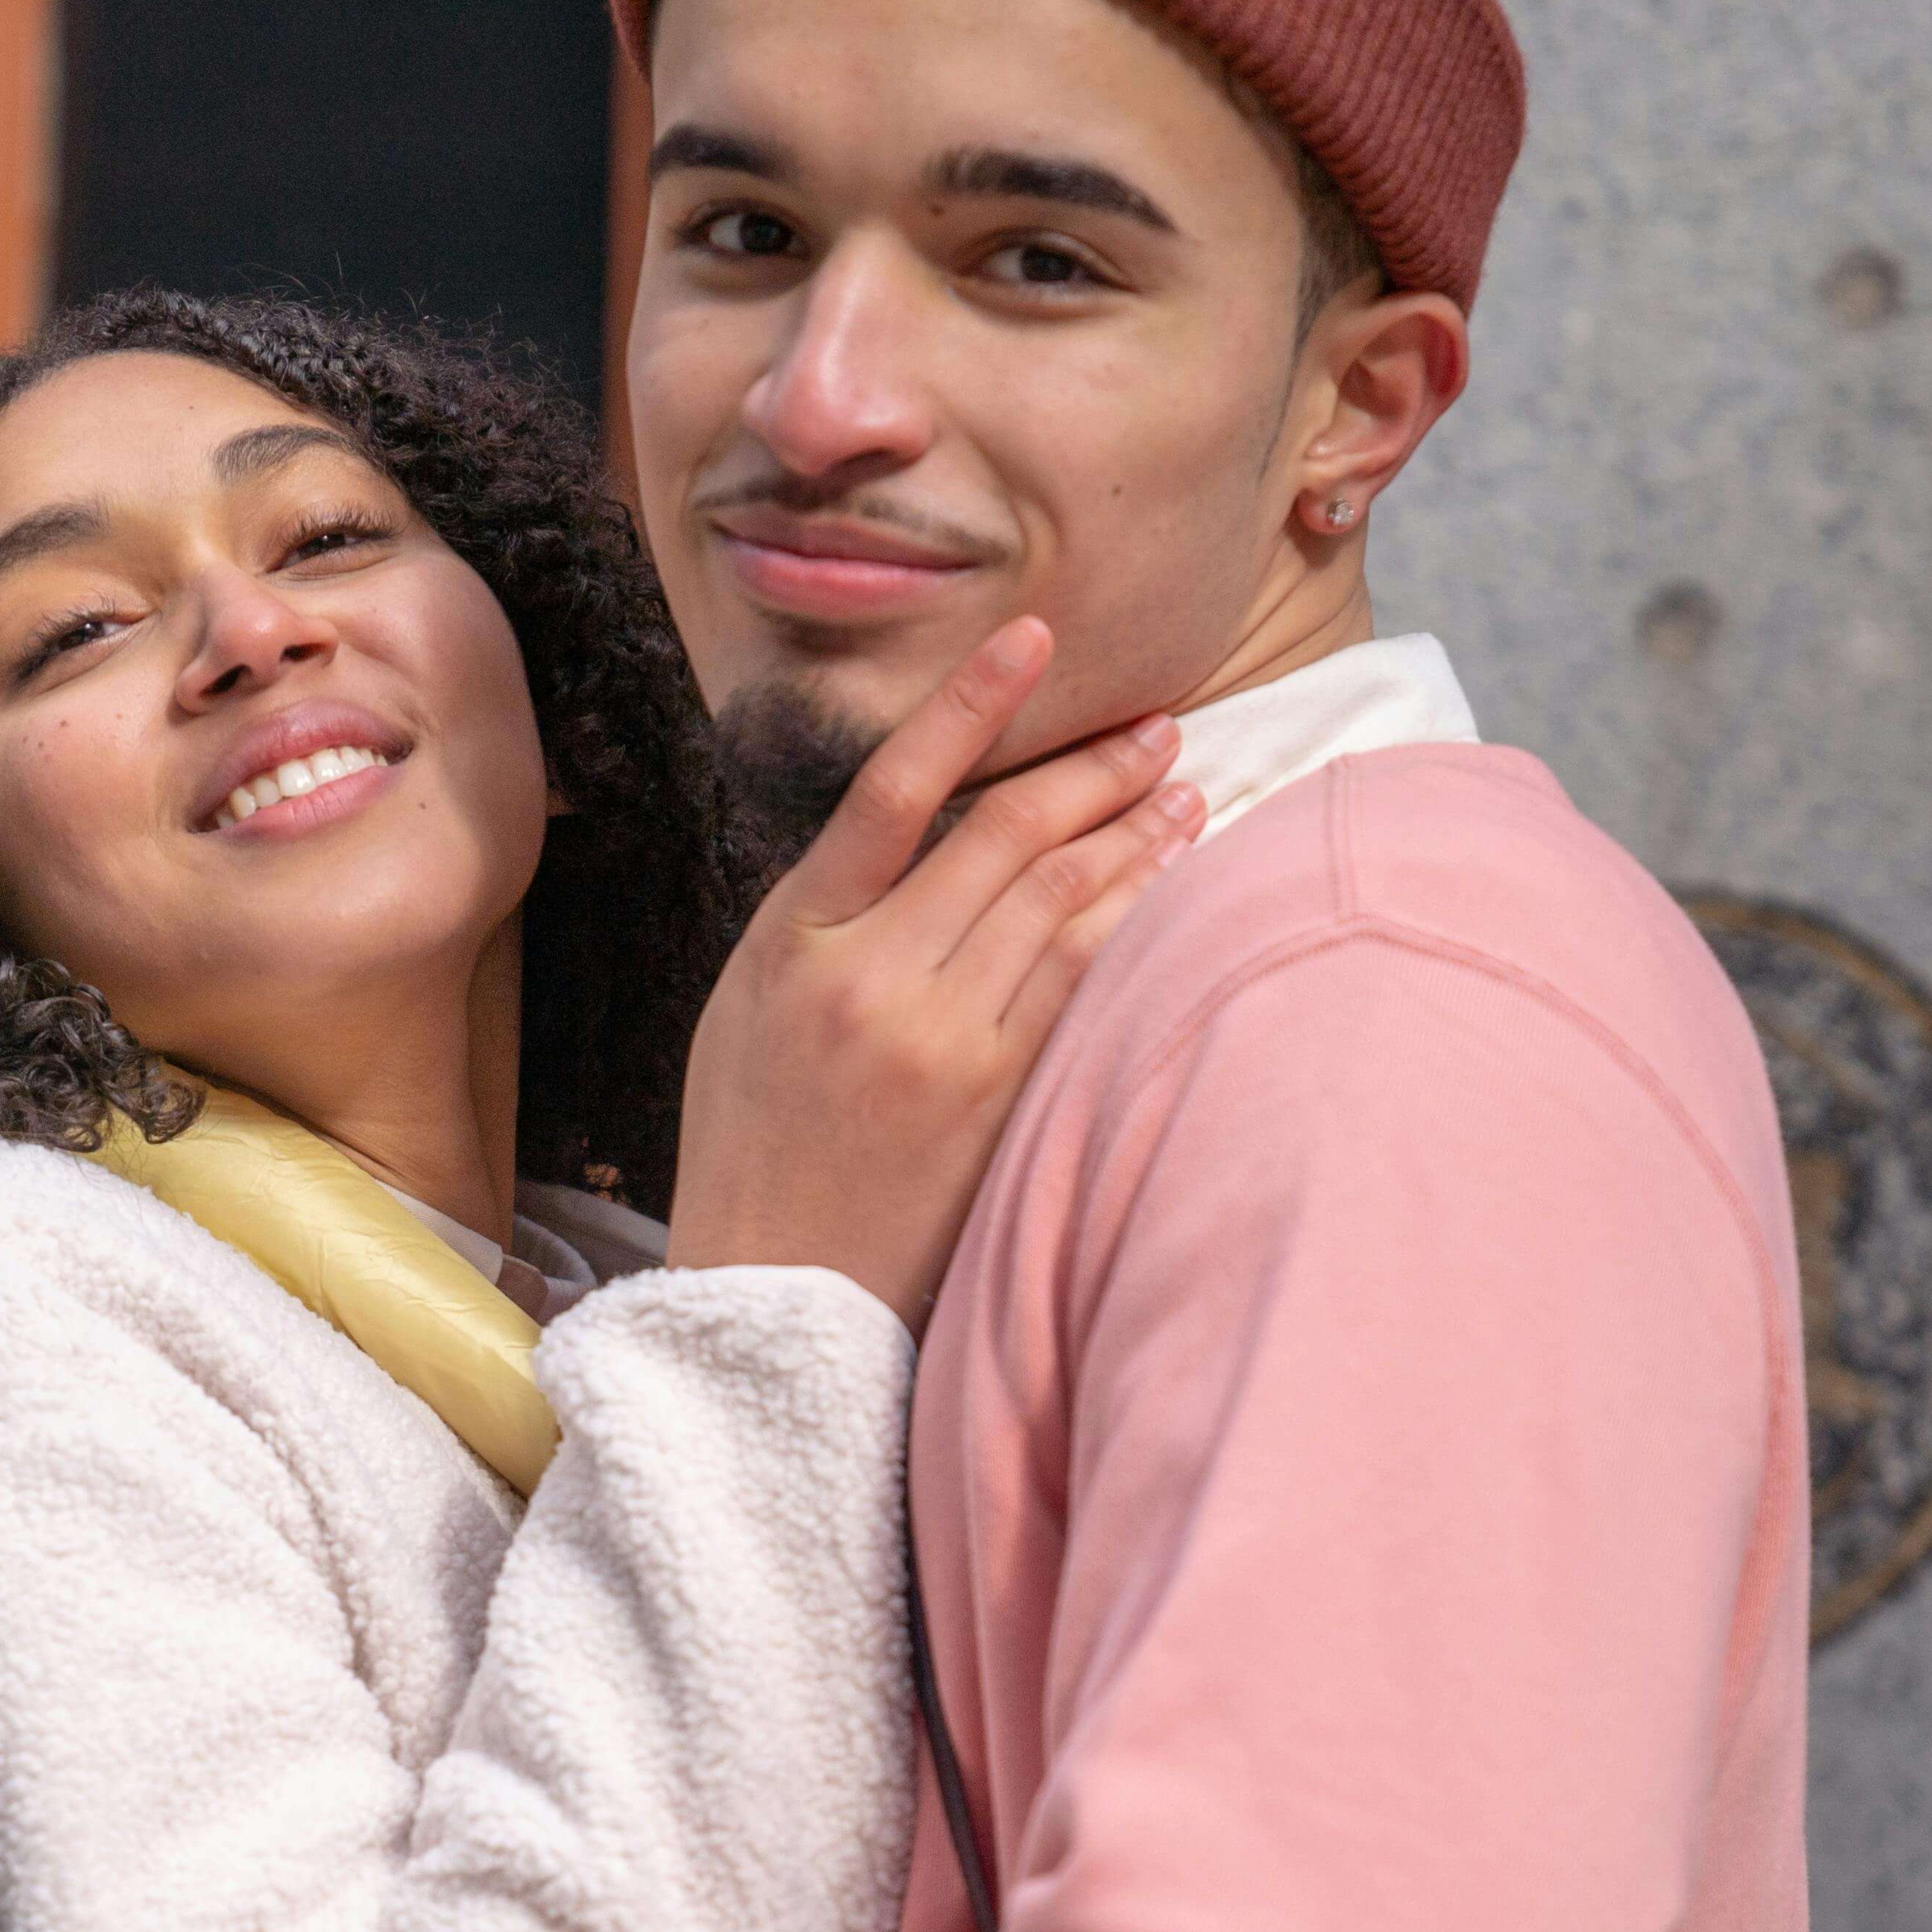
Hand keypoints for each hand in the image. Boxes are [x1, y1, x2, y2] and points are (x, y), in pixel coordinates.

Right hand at [665, 618, 1200, 1316]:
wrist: (771, 1292)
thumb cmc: (752, 1139)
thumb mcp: (747, 1006)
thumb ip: (829, 922)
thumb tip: (925, 836)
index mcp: (795, 942)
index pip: (891, 791)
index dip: (968, 705)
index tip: (1032, 638)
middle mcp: (872, 980)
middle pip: (1006, 838)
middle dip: (1093, 771)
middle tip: (1155, 729)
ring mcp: (943, 1042)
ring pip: (1063, 903)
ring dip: (1135, 836)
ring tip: (1185, 790)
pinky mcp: (1001, 1099)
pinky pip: (1086, 982)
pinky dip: (1136, 920)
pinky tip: (1173, 884)